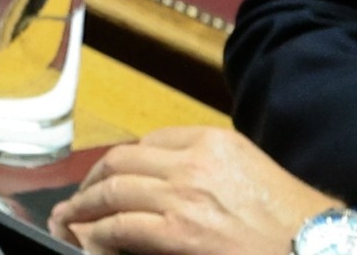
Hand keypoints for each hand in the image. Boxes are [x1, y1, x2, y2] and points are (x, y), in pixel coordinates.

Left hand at [49, 127, 340, 254]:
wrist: (317, 247)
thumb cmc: (293, 220)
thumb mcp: (249, 173)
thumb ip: (207, 168)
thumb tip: (165, 181)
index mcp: (211, 142)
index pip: (147, 142)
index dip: (120, 162)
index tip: (106, 176)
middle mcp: (192, 161)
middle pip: (120, 161)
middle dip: (90, 180)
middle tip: (75, 199)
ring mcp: (183, 195)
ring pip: (112, 189)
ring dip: (82, 206)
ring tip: (68, 220)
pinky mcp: (179, 232)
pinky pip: (120, 225)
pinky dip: (95, 231)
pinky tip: (86, 238)